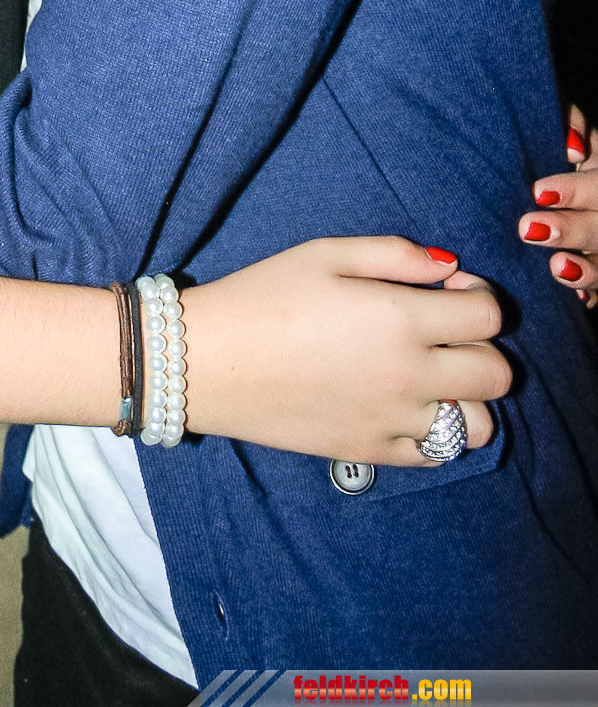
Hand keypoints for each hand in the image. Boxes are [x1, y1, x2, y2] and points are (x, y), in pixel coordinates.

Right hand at [180, 235, 510, 466]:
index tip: (446, 290)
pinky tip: (405, 403)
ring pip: (479, 424)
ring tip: (431, 374)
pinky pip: (438, 454)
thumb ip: (395, 253)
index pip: (488, 316)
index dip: (476, 295)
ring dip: (467, 396)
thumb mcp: (326, 253)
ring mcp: (394, 420)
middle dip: (480, 344)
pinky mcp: (372, 453)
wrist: (209, 361)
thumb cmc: (263, 295)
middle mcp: (409, 374)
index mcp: (400, 317)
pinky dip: (436, 430)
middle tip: (441, 330)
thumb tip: (448, 267)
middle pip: (497, 373)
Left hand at [518, 104, 597, 308]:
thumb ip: (570, 122)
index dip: (573, 190)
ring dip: (586, 269)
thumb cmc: (564, 149)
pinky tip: (579, 299)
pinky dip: (591, 293)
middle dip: (570, 230)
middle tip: (529, 229)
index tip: (538, 191)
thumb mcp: (572, 130)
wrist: (560, 188)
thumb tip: (574, 145)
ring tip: (558, 267)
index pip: (597, 185)